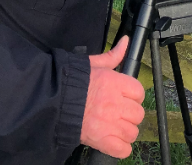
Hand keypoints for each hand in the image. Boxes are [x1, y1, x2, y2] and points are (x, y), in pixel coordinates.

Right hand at [80, 36, 144, 158]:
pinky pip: (124, 150)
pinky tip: (113, 140)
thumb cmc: (72, 81)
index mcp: (114, 83)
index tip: (125, 97)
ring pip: (132, 132)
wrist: (53, 101)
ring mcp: (110, 124)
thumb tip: (126, 42)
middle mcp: (115, 103)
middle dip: (129, 113)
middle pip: (138, 113)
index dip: (133, 95)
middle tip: (118, 112)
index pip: (138, 92)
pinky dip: (121, 147)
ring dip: (125, 130)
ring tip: (114, 126)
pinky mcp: (102, 141)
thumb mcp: (93, 63)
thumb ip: (113, 55)